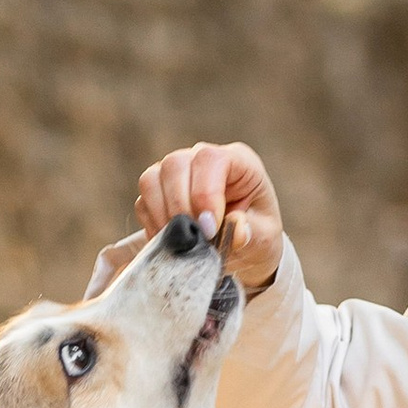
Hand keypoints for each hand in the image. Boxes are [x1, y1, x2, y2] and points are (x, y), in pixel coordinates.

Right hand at [136, 144, 284, 291]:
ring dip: (164, 215)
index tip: (209, 228)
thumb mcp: (264, 237)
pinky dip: (154, 225)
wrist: (244, 249)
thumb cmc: (257, 234)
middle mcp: (202, 158)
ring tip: (183, 241)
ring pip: (152, 179)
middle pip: (175, 164)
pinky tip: (173, 241)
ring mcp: (177, 172)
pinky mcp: (158, 191)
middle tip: (195, 239)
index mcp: (237, 161)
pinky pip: (143, 202)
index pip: (210, 159)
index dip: (205, 193)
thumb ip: (252, 233)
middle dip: (181, 206)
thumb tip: (236, 228)